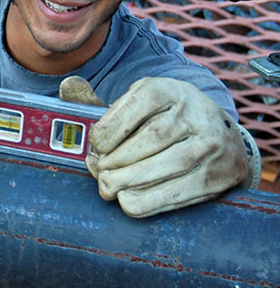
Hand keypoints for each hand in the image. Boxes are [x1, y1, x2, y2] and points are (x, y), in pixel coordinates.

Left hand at [60, 76, 254, 217]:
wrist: (218, 133)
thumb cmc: (163, 118)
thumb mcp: (136, 103)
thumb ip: (100, 103)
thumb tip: (66, 86)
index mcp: (169, 89)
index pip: (139, 103)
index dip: (111, 129)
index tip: (96, 145)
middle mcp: (195, 112)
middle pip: (151, 138)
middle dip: (116, 160)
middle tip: (98, 171)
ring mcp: (212, 143)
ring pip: (165, 166)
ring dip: (128, 181)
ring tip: (108, 186)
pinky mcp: (220, 174)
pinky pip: (180, 192)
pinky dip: (148, 201)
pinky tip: (127, 200)